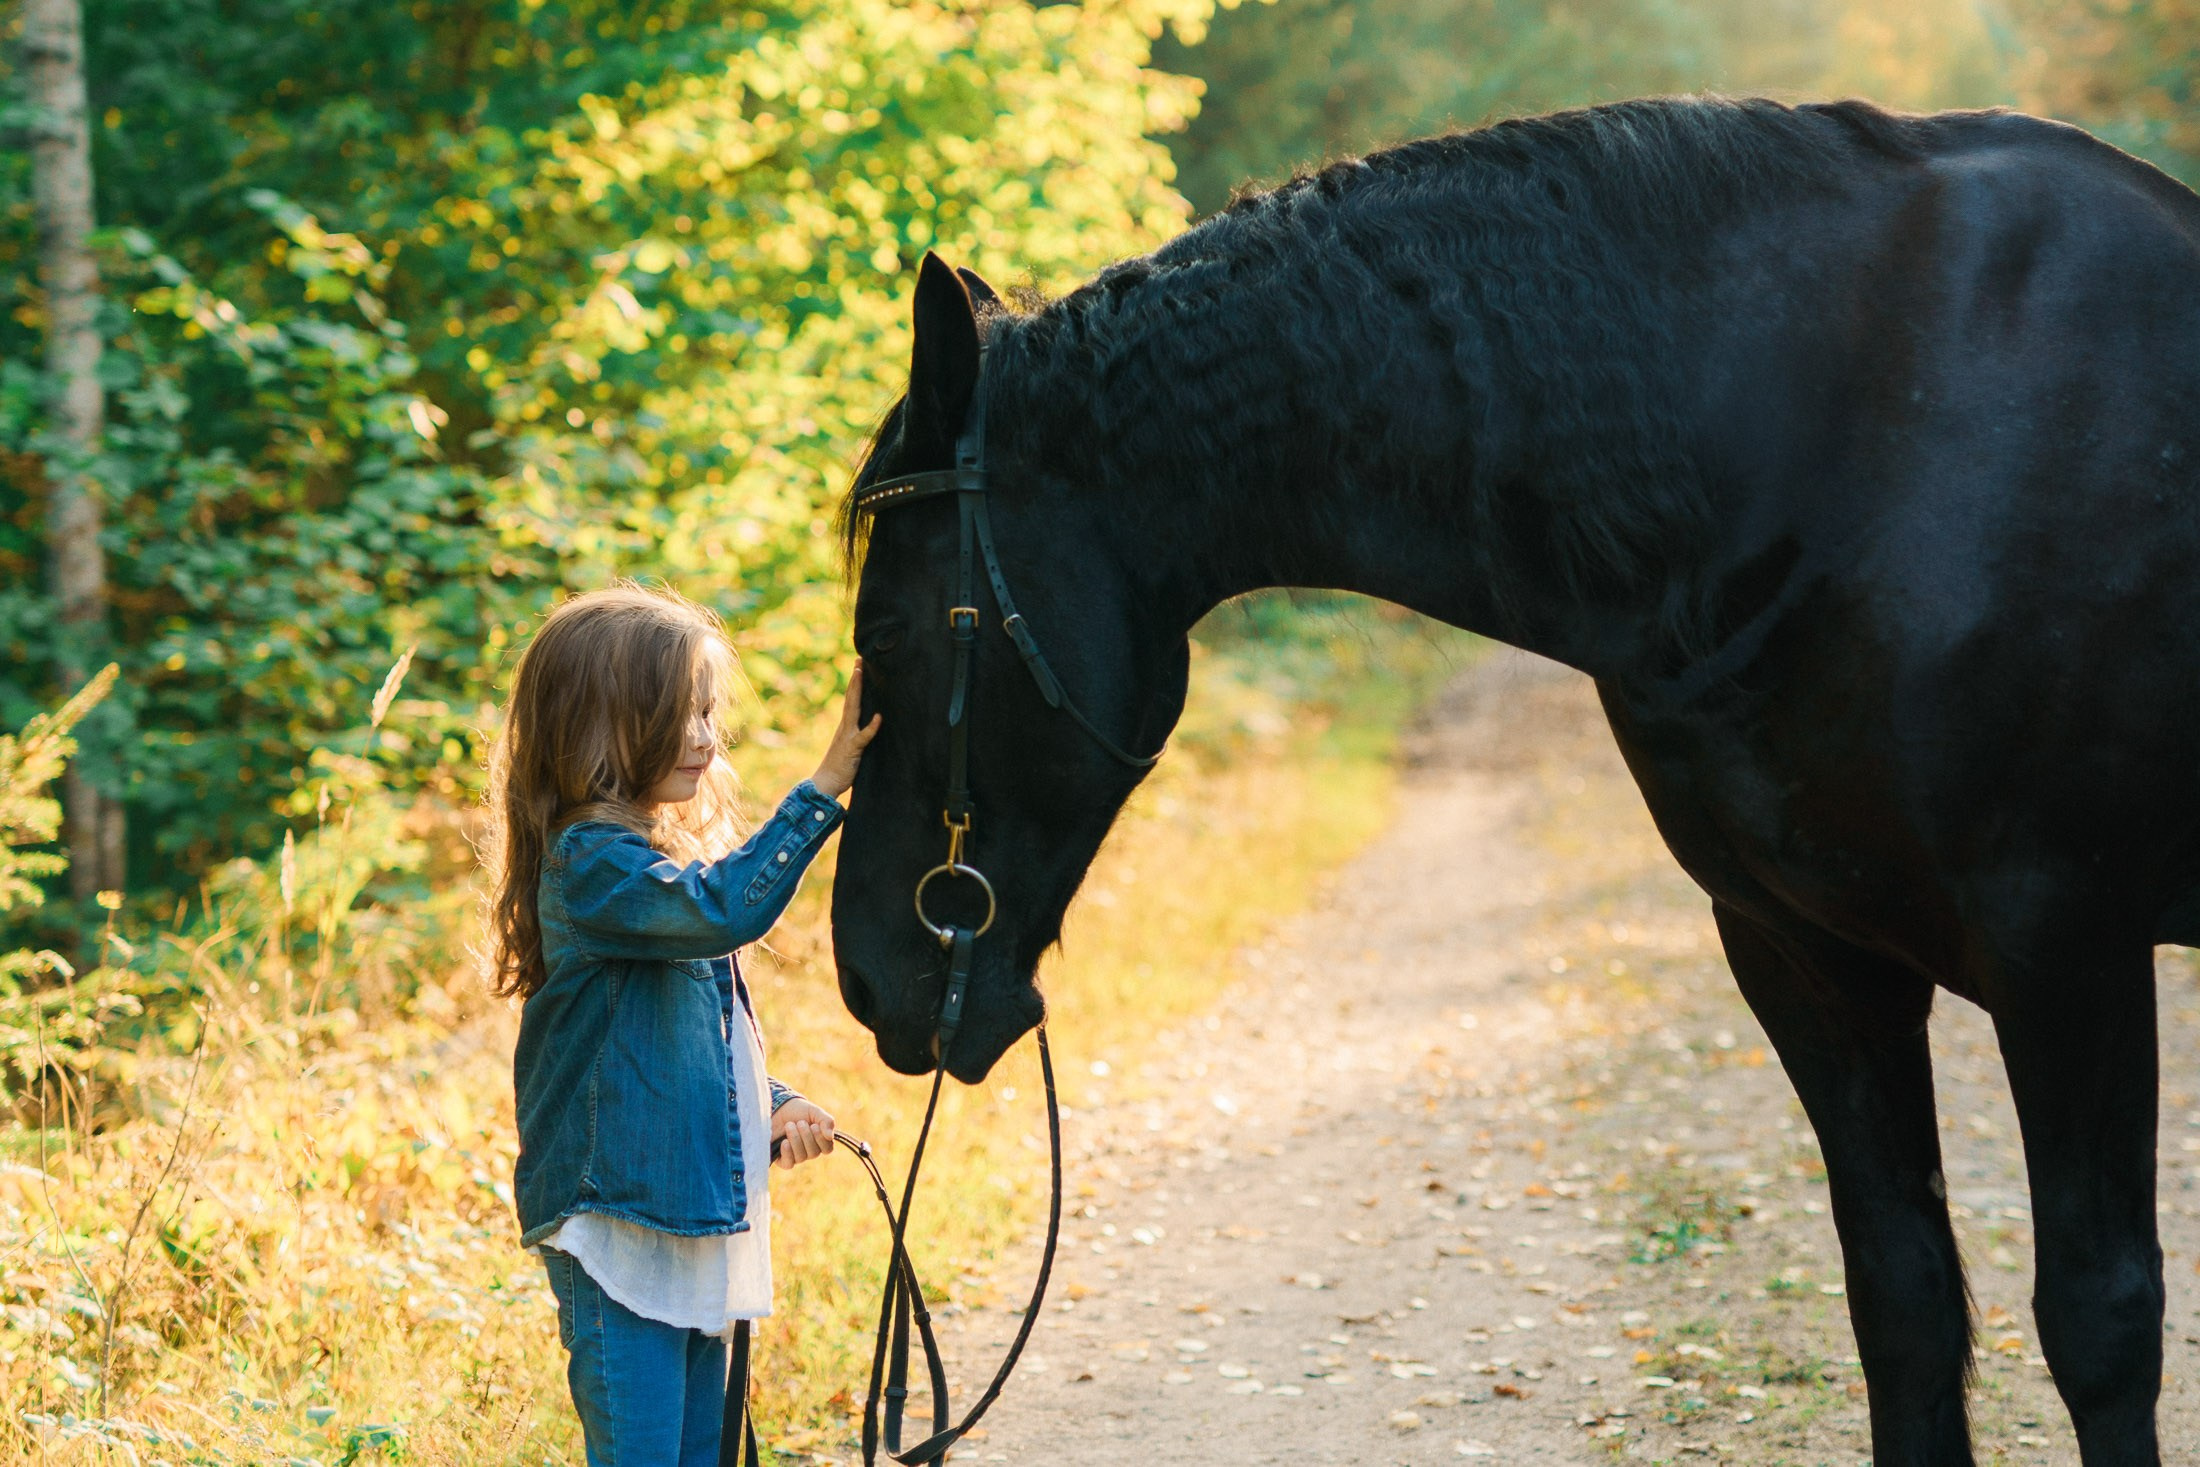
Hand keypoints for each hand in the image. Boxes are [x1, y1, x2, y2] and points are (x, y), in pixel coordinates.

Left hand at [771, 1098, 835, 1168]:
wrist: (778, 1109)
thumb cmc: (799, 1111)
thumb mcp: (815, 1112)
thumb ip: (826, 1121)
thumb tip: (830, 1136)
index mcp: (820, 1141)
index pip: (827, 1149)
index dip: (821, 1139)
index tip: (814, 1125)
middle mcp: (809, 1151)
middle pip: (814, 1153)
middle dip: (806, 1136)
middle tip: (800, 1122)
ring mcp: (796, 1156)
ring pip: (801, 1157)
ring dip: (795, 1139)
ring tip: (789, 1126)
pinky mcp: (782, 1159)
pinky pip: (788, 1164)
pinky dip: (788, 1153)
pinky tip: (785, 1142)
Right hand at [811, 661, 881, 799]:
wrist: (825, 783)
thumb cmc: (839, 768)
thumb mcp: (850, 749)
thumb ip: (858, 738)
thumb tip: (868, 730)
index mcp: (845, 727)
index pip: (851, 701)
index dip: (855, 684)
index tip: (859, 667)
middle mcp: (845, 727)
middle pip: (850, 698)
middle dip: (855, 679)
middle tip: (859, 661)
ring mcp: (847, 736)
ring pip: (853, 709)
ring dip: (857, 691)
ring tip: (861, 674)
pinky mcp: (852, 749)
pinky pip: (863, 736)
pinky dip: (872, 727)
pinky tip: (879, 717)